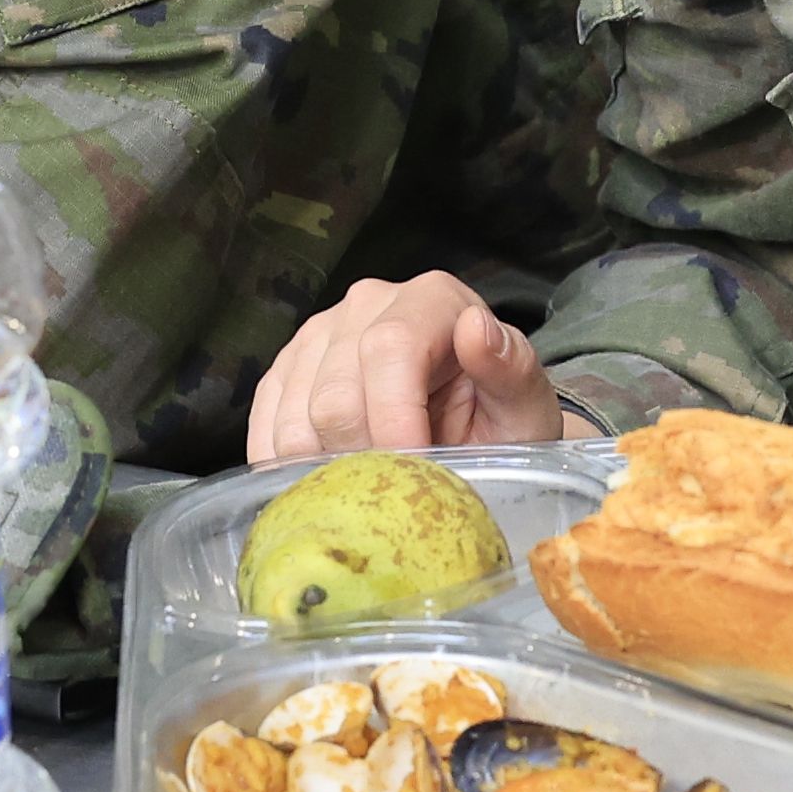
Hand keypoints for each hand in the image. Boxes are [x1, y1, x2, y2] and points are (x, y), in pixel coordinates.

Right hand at [250, 270, 563, 458]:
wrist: (476, 430)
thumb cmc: (503, 418)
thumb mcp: (526, 403)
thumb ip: (511, 367)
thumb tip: (476, 329)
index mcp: (432, 299)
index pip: (388, 349)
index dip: (393, 420)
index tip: (414, 472)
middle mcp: (369, 303)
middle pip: (334, 393)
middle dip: (363, 458)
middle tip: (397, 492)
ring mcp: (320, 334)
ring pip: (294, 416)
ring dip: (325, 469)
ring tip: (370, 487)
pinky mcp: (289, 370)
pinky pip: (266, 423)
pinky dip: (286, 465)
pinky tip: (322, 484)